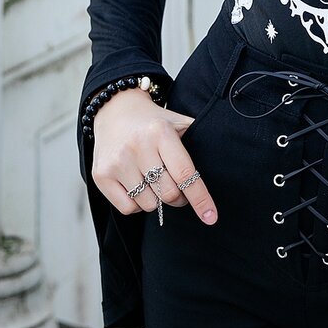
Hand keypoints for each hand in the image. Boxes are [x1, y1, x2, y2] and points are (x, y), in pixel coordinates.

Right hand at [90, 89, 217, 224]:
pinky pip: (128, 208)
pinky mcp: (101, 176)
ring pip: (149, 204)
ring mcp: (118, 162)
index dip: (200, 198)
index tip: (211, 217)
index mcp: (160, 132)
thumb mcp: (178, 122)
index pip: (186, 174)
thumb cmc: (153, 122)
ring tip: (154, 181)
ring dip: (157, 200)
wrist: (114, 110)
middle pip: (169, 194)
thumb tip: (226, 164)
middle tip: (178, 187)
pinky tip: (137, 185)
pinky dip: (137, 204)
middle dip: (179, 197)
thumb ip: (199, 140)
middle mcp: (138, 146)